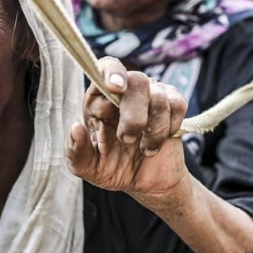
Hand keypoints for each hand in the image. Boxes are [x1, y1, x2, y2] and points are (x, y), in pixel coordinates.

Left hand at [66, 57, 189, 208]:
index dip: (111, 73)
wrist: (146, 183)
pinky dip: (169, 127)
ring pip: (159, 96)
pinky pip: (177, 104)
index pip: (106, 69)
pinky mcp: (173, 104)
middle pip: (136, 80)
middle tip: (128, 140)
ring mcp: (151, 95)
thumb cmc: (113, 169)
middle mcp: (126, 91)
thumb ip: (76, 151)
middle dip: (134, 114)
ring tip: (144, 148)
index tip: (115, 87)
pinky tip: (160, 141)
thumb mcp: (87, 167)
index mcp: (99, 99)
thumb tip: (75, 128)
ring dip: (153, 130)